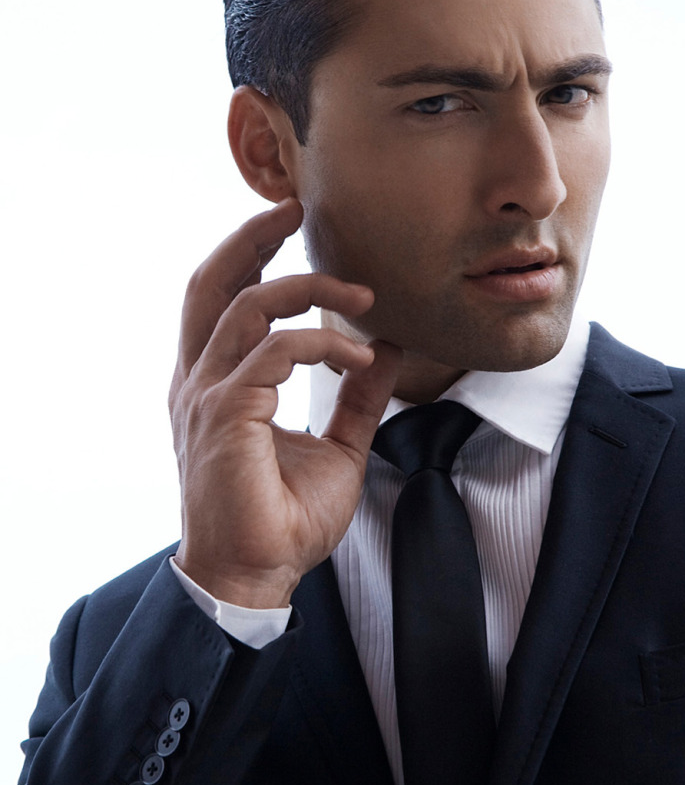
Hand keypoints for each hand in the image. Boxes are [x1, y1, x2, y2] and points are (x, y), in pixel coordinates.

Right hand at [169, 198, 400, 607]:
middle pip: (213, 282)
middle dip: (252, 237)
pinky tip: (358, 358)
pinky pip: (276, 350)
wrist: (256, 577)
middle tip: (294, 208)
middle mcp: (200, 382)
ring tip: (362, 296)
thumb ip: (357, 397)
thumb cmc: (283, 520)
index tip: (288, 224)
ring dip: (310, 288)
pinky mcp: (228, 413)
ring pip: (249, 306)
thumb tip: (384, 350)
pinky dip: (322, 343)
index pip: (220, 299)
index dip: (248, 253)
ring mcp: (207, 396)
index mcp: (215, 384)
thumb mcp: (337, 448)